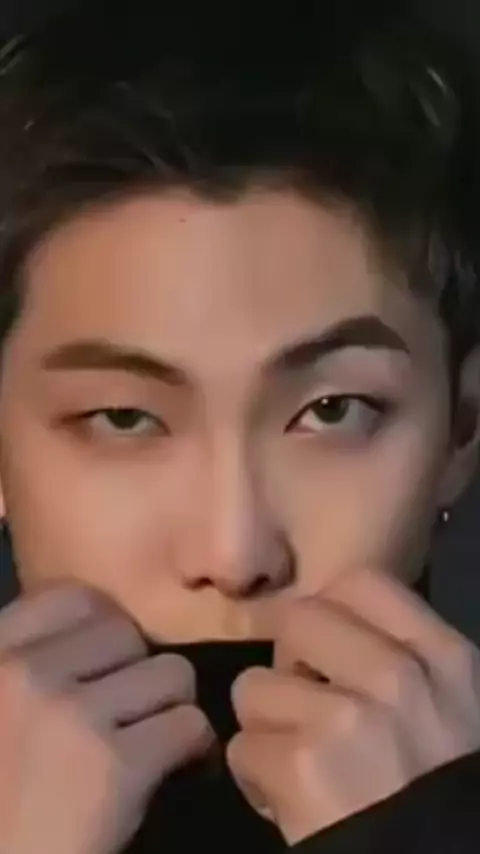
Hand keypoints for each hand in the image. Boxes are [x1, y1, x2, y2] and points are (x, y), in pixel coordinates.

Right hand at [0, 584, 213, 853]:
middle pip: (129, 634)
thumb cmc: (1, 798)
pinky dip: (196, 752)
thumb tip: (102, 633)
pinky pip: (189, 725)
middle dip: (141, 672)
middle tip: (136, 715)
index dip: (107, 627)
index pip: (73, 598)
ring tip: (158, 744)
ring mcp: (67, 714)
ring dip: (172, 709)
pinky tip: (179, 774)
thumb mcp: (0, 708)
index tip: (112, 666)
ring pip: (170, 673)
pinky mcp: (112, 765)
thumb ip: (29, 664)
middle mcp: (22, 672)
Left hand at [227, 568, 479, 844]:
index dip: (328, 610)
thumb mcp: (453, 709)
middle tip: (303, 706)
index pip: (363, 583)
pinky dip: (255, 779)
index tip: (323, 649)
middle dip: (286, 663)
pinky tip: (286, 799)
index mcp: (445, 659)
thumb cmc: (443, 792)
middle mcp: (399, 676)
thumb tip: (335, 635)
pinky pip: (241, 747)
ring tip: (297, 762)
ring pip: (254, 685)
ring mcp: (348, 718)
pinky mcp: (303, 766)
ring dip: (265, 727)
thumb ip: (405, 661)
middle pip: (296, 620)